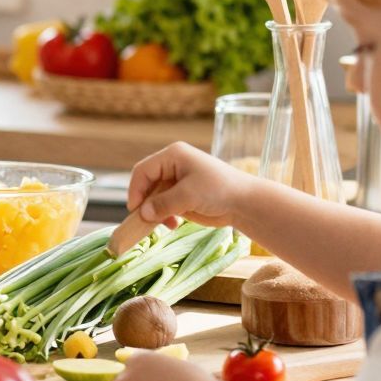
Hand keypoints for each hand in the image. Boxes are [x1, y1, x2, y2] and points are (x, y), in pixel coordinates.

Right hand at [123, 141, 251, 238]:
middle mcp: (172, 166)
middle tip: (145, 221)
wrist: (245, 203)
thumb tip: (143, 214)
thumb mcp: (189, 195)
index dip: (136, 190)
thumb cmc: (219, 190)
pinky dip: (164, 216)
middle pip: (146, 184)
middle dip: (146, 203)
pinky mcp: (182, 196)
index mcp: (172, 156)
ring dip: (155, 212)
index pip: (143, 171)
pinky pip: (163, 206)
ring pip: (153, 197)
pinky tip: (172, 224)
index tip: (135, 210)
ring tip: (164, 224)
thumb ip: (163, 204)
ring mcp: (177, 182)